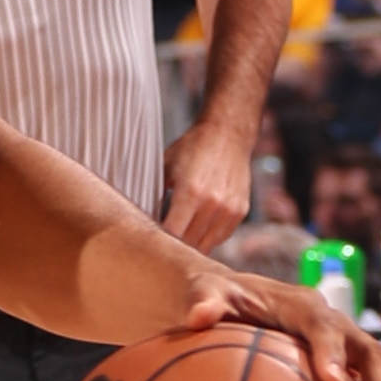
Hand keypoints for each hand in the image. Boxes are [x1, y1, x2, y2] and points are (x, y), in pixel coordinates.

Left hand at [159, 119, 256, 246]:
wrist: (228, 135)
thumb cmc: (193, 148)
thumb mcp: (165, 166)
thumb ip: (154, 194)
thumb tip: (140, 219)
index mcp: (190, 193)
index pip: (171, 234)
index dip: (158, 241)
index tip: (149, 240)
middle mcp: (213, 204)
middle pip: (188, 243)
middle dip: (173, 245)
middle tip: (161, 243)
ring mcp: (228, 210)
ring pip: (205, 245)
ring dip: (191, 245)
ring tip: (178, 237)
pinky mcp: (239, 212)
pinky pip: (220, 237)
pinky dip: (207, 238)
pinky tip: (196, 229)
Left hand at [171, 269, 380, 380]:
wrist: (235, 301)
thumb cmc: (216, 298)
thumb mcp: (204, 292)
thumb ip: (203, 300)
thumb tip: (197, 315)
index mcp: (304, 308)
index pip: (323, 326)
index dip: (331, 351)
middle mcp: (337, 329)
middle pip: (373, 358)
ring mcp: (349, 356)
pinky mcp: (350, 380)